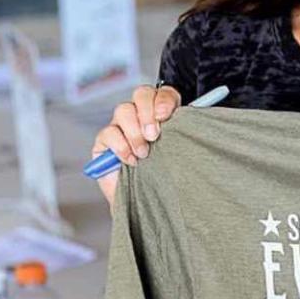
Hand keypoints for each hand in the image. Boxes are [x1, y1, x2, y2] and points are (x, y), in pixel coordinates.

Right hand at [90, 84, 181, 210]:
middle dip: (147, 112)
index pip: (163, 93)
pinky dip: (120, 145)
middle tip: (154, 135)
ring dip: (135, 131)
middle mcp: (141, 116)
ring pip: (123, 110)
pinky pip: (108, 133)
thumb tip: (195, 122)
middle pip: (141, 94)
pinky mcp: (104, 142)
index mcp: (161, 114)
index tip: (166, 116)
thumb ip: (184, 136)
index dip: (163, 100)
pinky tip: (130, 160)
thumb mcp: (179, 156)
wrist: (147, 205)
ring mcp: (121, 127)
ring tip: (144, 153)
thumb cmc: (166, 179)